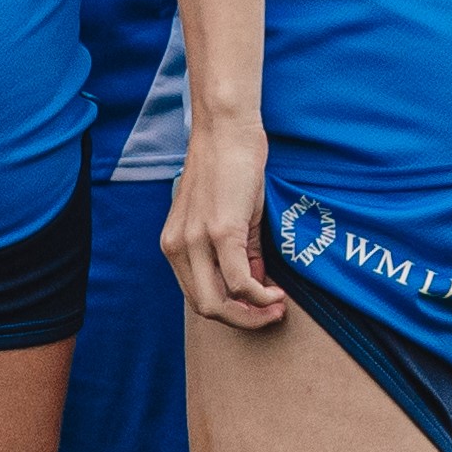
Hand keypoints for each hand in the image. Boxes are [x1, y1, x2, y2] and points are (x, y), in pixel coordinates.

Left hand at [163, 121, 285, 330]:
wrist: (227, 131)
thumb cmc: (230, 168)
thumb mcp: (229, 219)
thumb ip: (239, 255)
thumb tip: (254, 287)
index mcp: (175, 245)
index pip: (197, 296)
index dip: (231, 312)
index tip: (260, 309)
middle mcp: (178, 246)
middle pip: (204, 308)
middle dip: (241, 320)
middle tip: (271, 314)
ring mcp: (195, 240)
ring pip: (217, 303)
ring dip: (251, 314)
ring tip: (276, 306)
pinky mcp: (219, 231)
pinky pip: (239, 282)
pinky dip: (259, 296)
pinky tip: (276, 293)